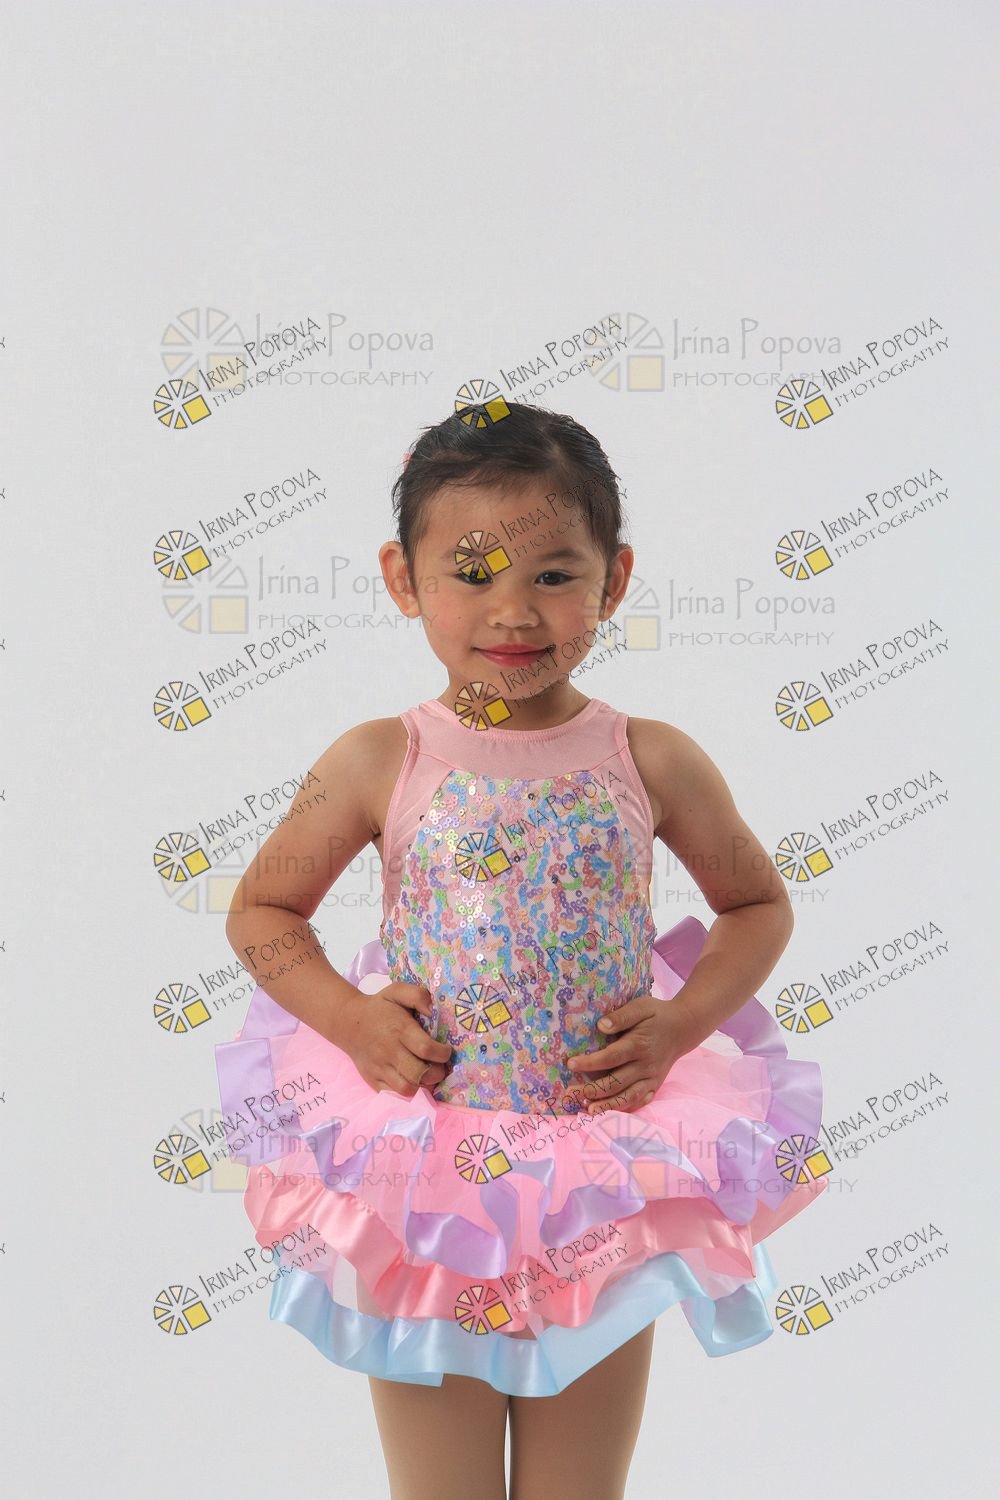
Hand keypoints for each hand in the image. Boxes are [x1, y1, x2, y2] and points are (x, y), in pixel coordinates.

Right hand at [334, 981, 452, 1097]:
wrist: (348, 1022)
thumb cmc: (379, 1007)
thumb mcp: (397, 991)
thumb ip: (418, 995)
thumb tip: (433, 1010)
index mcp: (399, 1030)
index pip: (426, 1049)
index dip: (442, 1054)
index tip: (446, 1050)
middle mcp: (390, 1051)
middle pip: (420, 1073)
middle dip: (437, 1073)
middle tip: (440, 1066)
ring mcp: (380, 1068)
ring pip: (407, 1088)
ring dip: (423, 1085)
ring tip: (427, 1075)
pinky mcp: (372, 1080)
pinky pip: (393, 1094)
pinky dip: (407, 1091)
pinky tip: (412, 1080)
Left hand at [562, 994, 699, 1114]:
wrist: (684, 1028)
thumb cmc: (657, 1015)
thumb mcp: (641, 1006)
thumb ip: (622, 1016)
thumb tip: (601, 1025)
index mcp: (639, 1045)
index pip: (611, 1057)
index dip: (590, 1063)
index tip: (571, 1064)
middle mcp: (645, 1066)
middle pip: (616, 1082)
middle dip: (592, 1089)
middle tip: (571, 1092)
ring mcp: (651, 1078)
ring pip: (627, 1097)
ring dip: (607, 1105)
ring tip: (587, 1108)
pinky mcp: (654, 1086)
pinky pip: (639, 1101)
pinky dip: (624, 1109)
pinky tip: (608, 1111)